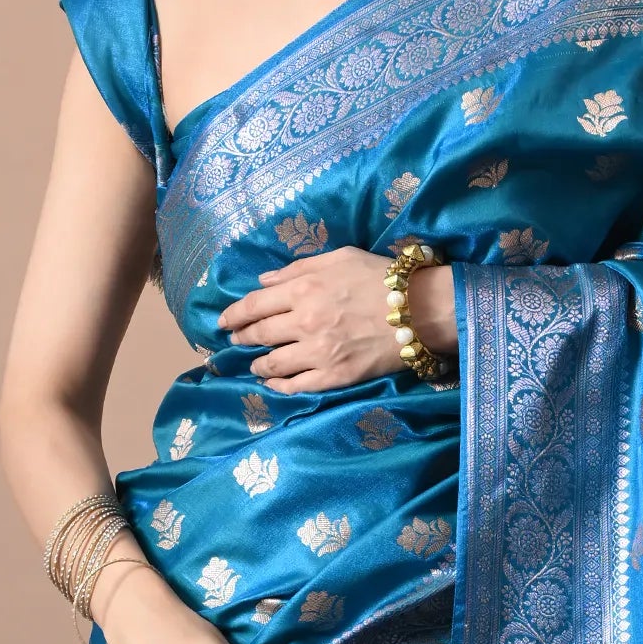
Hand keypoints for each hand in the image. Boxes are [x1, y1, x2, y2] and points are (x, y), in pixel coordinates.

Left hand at [217, 247, 454, 393]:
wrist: (419, 310)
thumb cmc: (380, 277)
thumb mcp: (339, 257)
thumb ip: (297, 268)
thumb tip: (264, 281)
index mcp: (303, 289)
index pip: (254, 305)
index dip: (233, 313)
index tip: (222, 320)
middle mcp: (304, 322)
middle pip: (259, 334)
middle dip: (241, 338)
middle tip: (234, 340)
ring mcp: (318, 353)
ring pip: (273, 363)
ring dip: (257, 363)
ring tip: (254, 363)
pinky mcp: (334, 376)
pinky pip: (297, 385)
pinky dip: (278, 386)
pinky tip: (271, 383)